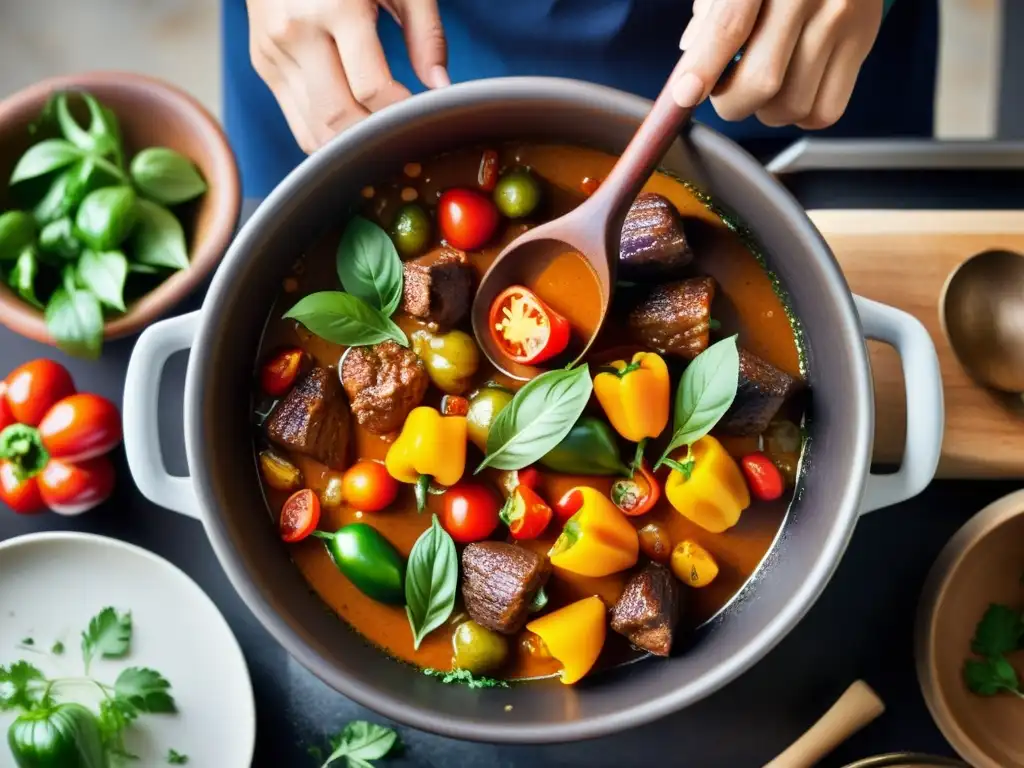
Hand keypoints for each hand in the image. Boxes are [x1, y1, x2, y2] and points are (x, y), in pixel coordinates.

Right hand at [248, 0, 448, 151]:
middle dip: (376, 138)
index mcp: (337, 6)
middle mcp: (298, 31)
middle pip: (339, 117)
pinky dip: (329, 138)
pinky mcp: (265, 65)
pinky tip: (354, 132)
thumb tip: (441, 85)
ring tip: (381, 140)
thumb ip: (427, 31)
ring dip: (352, 147)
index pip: (372, 89)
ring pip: (314, 131)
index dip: (401, 113)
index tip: (420, 116)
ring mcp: (275, 51)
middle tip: (403, 137)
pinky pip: (299, 123)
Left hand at [671, 0, 883, 128]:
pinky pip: (825, 110)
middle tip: (723, 90)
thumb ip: (713, 10)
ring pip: (792, 104)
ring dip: (764, 112)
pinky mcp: (863, 38)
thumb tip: (692, 63)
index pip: (731, 26)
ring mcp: (841, 17)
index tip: (682, 97)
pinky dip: (799, 115)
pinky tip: (790, 92)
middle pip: (762, 81)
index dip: (703, 67)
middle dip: (730, 103)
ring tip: (760, 88)